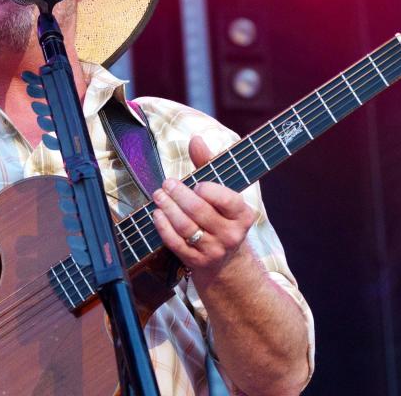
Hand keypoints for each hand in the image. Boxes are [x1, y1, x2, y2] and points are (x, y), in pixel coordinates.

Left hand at [151, 135, 256, 281]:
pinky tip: (157, 214)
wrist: (226, 261)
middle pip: (200, 211)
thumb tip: (196, 139)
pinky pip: (175, 243)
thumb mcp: (221, 192)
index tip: (196, 183)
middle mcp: (231, 235)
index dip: (209, 191)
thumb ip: (208, 164)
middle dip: (179, 195)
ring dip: (168, 208)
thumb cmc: (220, 215)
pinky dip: (163, 226)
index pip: (228, 200)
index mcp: (242, 215)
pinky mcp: (196, 262)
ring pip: (185, 227)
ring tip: (159, 195)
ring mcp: (213, 250)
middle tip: (166, 183)